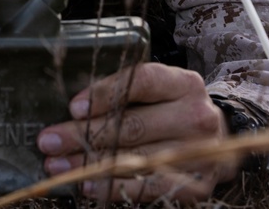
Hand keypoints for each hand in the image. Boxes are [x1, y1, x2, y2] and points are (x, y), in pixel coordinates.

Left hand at [36, 62, 237, 202]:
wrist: (219, 142)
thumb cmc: (173, 110)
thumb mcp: (158, 91)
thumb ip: (124, 93)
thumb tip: (72, 109)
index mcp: (184, 84)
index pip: (142, 82)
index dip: (106, 94)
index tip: (73, 107)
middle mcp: (196, 116)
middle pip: (133, 125)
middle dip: (84, 134)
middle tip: (49, 140)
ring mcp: (200, 154)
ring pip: (135, 159)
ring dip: (89, 164)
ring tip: (58, 165)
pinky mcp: (196, 186)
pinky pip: (147, 187)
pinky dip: (113, 187)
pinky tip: (87, 184)